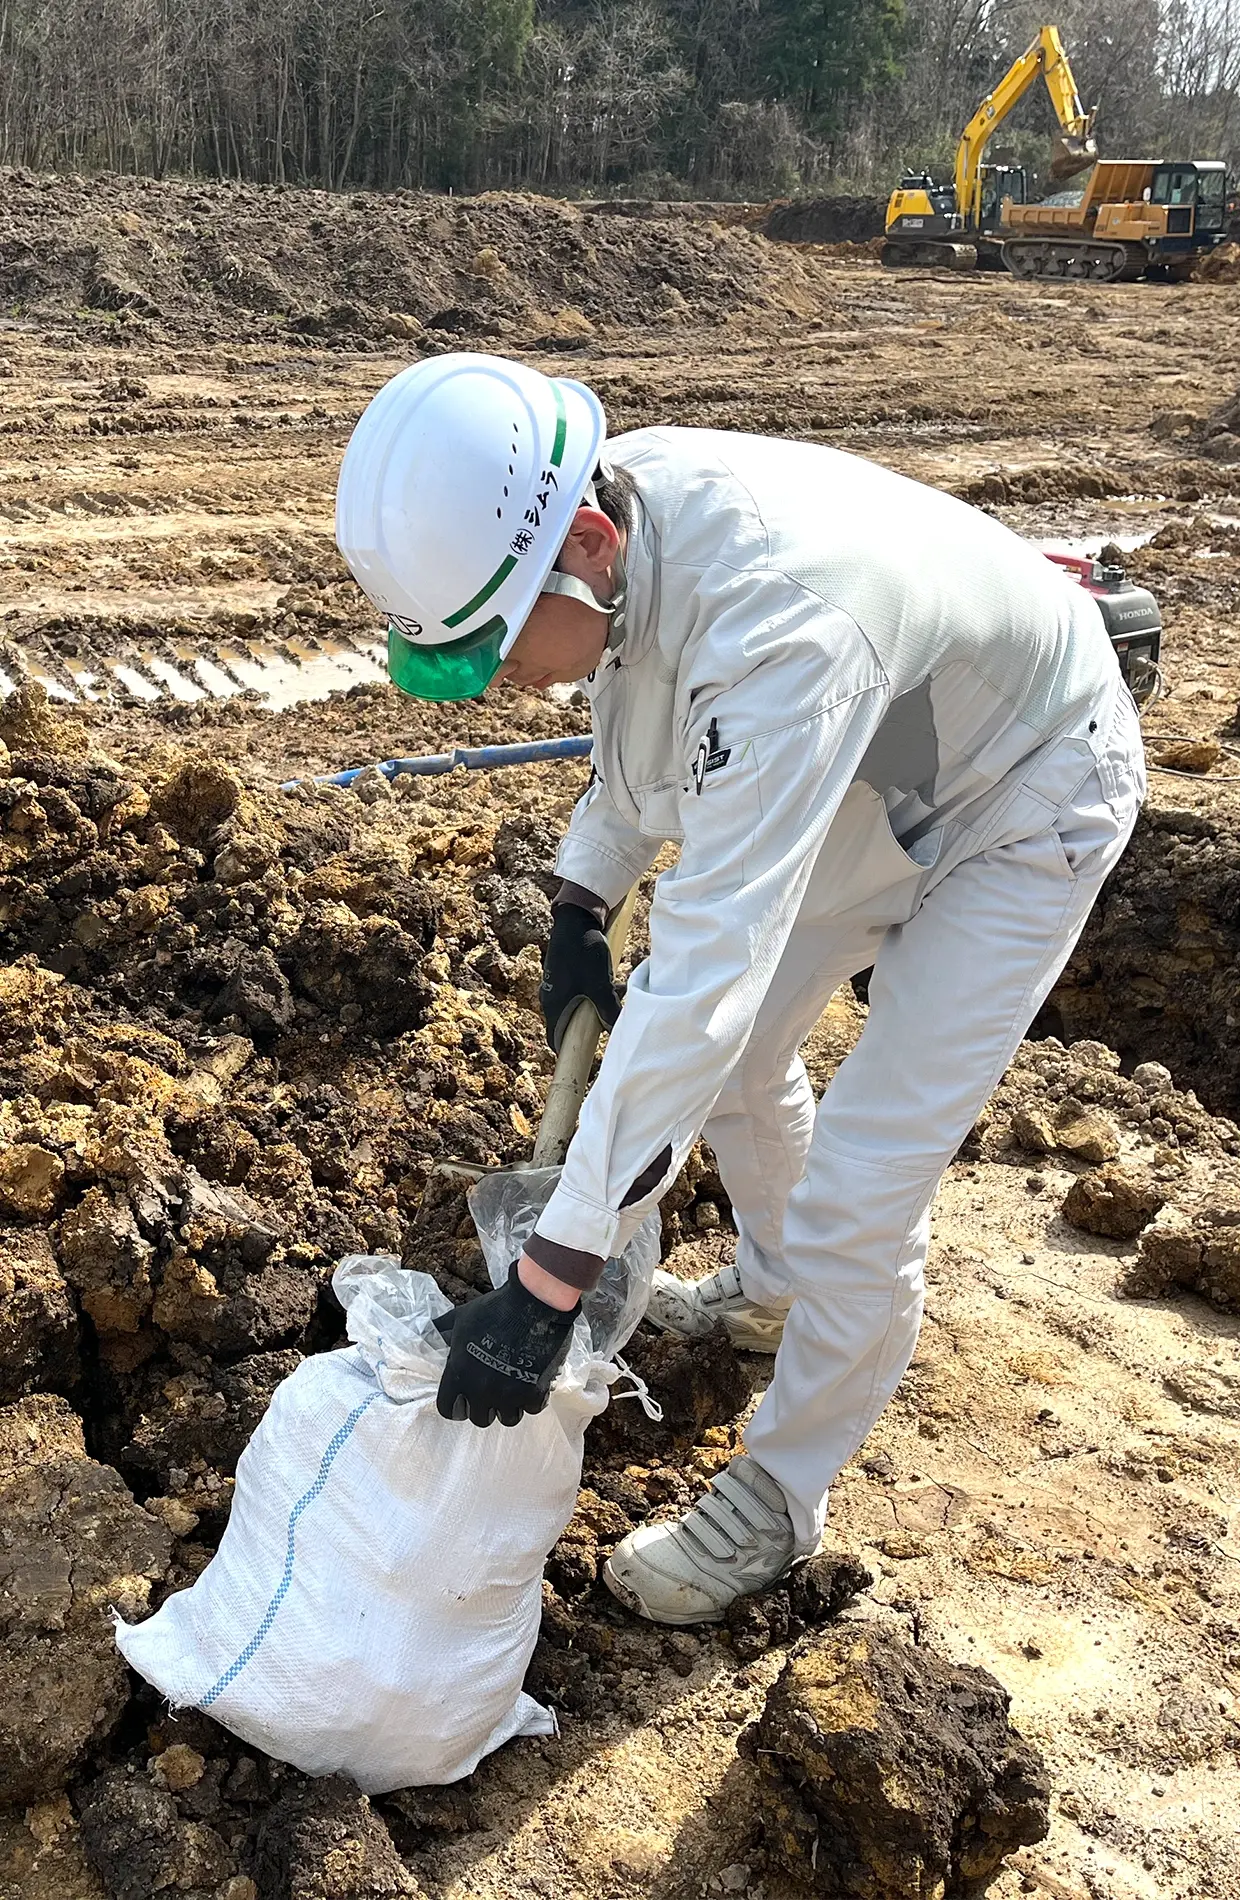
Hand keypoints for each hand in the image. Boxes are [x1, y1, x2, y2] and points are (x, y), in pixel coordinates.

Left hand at [434, 1262, 580, 1426]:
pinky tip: (531, 1384)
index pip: (448, 1409)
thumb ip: (443, 1330)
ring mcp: (510, 1394)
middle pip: (479, 1418)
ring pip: (507, 1419)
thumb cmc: (495, 1309)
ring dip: (508, 1407)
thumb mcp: (461, 1317)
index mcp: (460, 1374)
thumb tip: (429, 1333)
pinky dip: (531, 1400)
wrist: (533, 1303)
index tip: (463, 1398)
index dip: (455, 1404)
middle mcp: (482, 1390)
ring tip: (512, 1390)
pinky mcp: (535, 1392)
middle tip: (491, 1391)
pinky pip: (531, 1409)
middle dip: (484, 1406)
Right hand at [540, 902, 622, 1051]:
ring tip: (617, 994)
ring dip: (596, 1004)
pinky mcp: (565, 973)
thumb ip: (608, 1009)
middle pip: (569, 1022)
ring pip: (577, 1005)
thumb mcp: (600, 984)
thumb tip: (615, 1028)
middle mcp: (550, 997)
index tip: (583, 1055)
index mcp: (553, 1005)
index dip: (569, 1050)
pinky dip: (593, 991)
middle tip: (608, 1021)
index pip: (555, 1039)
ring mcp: (557, 984)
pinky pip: (579, 990)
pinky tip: (612, 981)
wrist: (575, 919)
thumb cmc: (583, 953)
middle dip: (591, 1024)